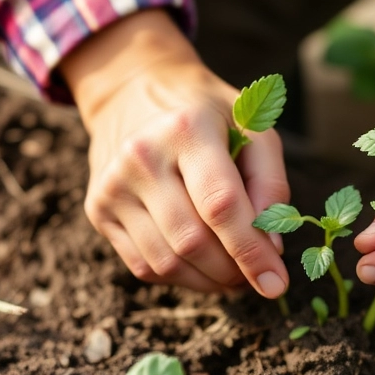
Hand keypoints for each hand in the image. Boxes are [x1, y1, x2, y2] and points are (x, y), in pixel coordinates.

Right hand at [61, 10, 289, 296]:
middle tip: (257, 276)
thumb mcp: (251, 126)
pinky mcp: (98, 209)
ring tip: (233, 273)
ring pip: (167, 262)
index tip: (276, 284)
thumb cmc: (205, 113)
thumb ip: (270, 184)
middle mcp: (141, 156)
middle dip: (233, 271)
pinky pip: (143, 266)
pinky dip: (180, 277)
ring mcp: (113, 186)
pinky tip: (201, 265)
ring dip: (208, 281)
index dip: (251, 251)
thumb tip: (271, 248)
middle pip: (192, 241)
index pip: (220, 205)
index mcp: (186, 129)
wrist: (132, 90)